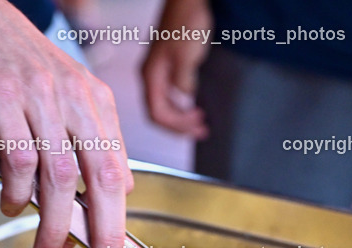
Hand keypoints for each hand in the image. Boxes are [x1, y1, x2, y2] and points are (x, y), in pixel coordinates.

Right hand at [141, 0, 211, 138]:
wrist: (187, 0)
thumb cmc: (186, 21)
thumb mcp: (187, 54)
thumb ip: (183, 79)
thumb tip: (184, 95)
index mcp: (151, 75)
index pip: (157, 114)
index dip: (176, 126)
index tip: (194, 128)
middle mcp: (150, 75)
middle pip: (159, 113)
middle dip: (179, 127)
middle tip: (201, 131)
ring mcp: (158, 72)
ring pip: (164, 105)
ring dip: (181, 118)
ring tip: (199, 123)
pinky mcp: (166, 67)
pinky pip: (169, 95)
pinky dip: (181, 106)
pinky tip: (192, 107)